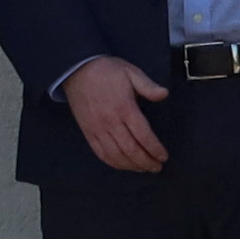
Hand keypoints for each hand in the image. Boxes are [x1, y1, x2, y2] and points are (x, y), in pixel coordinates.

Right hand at [64, 54, 170, 173]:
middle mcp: (110, 121)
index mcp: (124, 107)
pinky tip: (123, 165)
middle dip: (146, 161)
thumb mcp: (130, 72)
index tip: (163, 156)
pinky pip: (100, 152)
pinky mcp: (87, 131)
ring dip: (131, 165)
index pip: (143, 135)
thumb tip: (164, 94)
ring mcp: (97, 128)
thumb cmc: (106, 71)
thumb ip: (148, 85)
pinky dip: (113, 162)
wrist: (75, 69)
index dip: (155, 149)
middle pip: (130, 149)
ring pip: (116, 155)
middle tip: (157, 167)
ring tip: (143, 168)